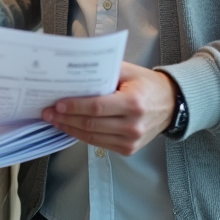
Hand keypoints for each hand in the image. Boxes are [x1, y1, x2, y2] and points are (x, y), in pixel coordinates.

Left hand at [41, 62, 177, 155]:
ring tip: (55, 121)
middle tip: (48, 113)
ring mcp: (132, 140)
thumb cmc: (147, 85)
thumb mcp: (129, 71)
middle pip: (91, 124)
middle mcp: (133, 124)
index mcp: (133, 102)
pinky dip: (83, 136)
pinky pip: (100, 143)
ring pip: (93, 137)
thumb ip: (105, 70)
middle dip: (66, 119)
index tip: (56, 105)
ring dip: (70, 129)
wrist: (171, 104)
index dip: (74, 107)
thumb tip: (75, 72)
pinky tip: (71, 128)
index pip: (97, 107)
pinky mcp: (129, 149)